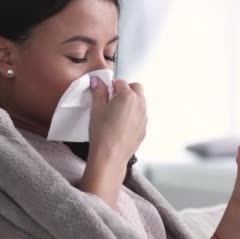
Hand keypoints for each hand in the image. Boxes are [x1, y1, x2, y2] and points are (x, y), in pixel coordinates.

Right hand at [80, 77, 146, 207]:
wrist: (110, 156)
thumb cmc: (103, 133)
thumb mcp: (96, 109)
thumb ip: (98, 92)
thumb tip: (97, 82)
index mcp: (127, 96)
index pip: (120, 82)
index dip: (111, 86)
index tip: (105, 92)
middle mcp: (139, 104)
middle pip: (136, 88)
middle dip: (126, 90)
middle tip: (113, 99)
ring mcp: (143, 117)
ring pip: (140, 102)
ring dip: (131, 102)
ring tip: (116, 113)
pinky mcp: (143, 128)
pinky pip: (140, 116)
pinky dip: (133, 115)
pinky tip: (121, 124)